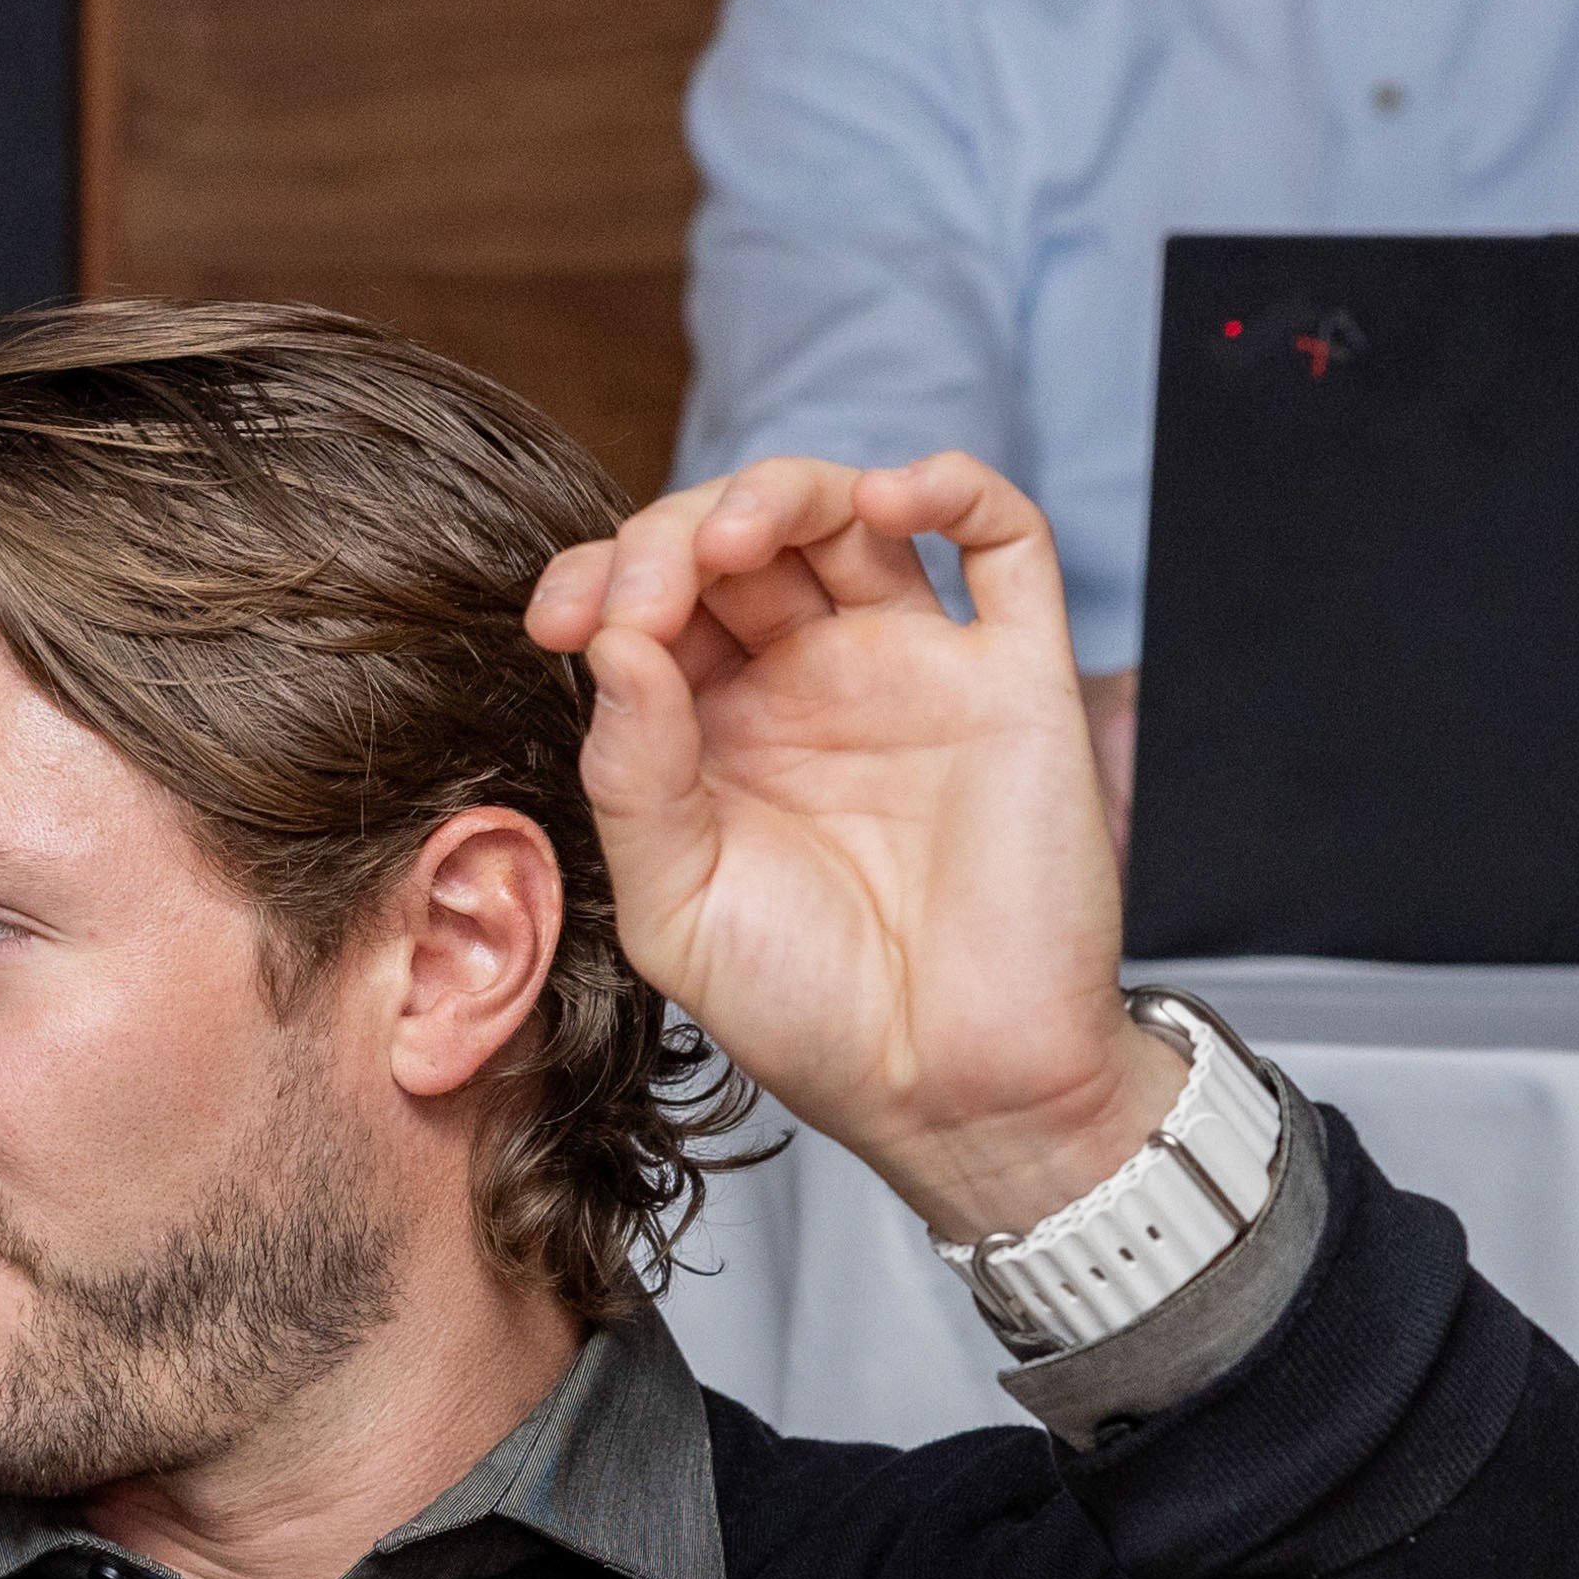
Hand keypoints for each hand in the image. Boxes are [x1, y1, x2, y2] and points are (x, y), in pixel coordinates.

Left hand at [526, 451, 1174, 1242]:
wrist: (951, 1092)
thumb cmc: (808, 1015)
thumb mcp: (676, 910)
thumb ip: (634, 777)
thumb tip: (614, 643)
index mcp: (719, 728)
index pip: (654, 601)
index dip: (602, 581)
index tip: (561, 621)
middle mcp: (815, 681)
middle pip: (742, 538)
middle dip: (676, 536)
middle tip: (650, 591)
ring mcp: (918, 669)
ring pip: (853, 514)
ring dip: (784, 491)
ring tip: (737, 536)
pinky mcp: (1017, 679)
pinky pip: (1007, 542)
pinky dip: (953, 486)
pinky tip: (892, 495)